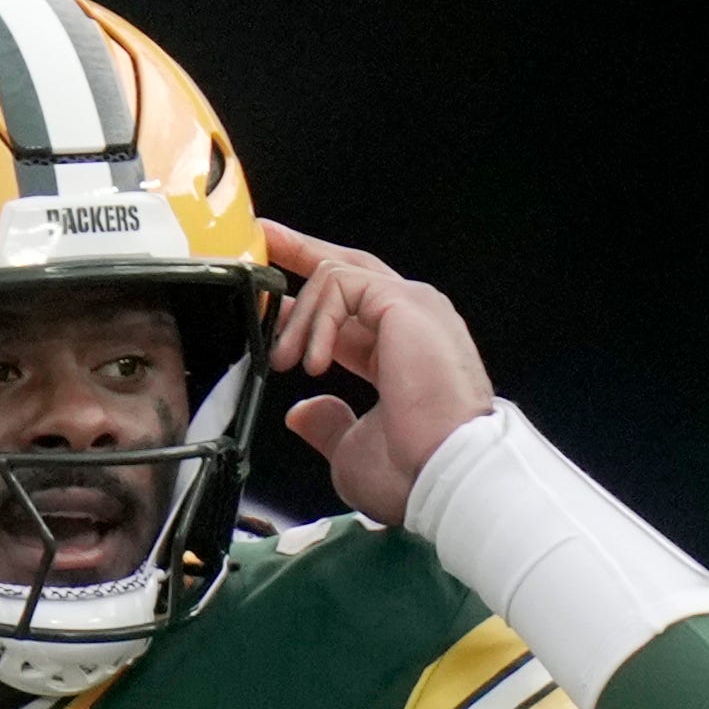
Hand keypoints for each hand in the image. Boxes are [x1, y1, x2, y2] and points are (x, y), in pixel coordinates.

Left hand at [261, 222, 493, 524]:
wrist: (444, 471)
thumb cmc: (411, 469)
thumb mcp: (350, 447)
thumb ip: (327, 422)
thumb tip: (301, 412)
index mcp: (399, 349)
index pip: (348, 309)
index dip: (307, 302)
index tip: (272, 296)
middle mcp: (411, 319)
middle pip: (350, 268)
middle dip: (302, 252)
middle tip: (264, 238)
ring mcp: (412, 305)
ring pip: (337, 276)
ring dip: (298, 318)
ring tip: (286, 362)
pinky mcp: (404, 302)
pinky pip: (341, 284)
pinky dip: (315, 319)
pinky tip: (312, 361)